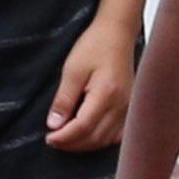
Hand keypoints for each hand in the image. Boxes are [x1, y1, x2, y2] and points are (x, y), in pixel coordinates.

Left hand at [44, 14, 135, 152]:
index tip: (49, 138)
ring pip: (106, 139)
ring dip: (84, 144)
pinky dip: (100, 140)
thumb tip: (54, 124)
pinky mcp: (129, 107)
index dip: (64, 137)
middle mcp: (121, 105)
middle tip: (53, 140)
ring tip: (66, 138)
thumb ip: (64, 99)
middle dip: (72, 144)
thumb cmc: (95, 46)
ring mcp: (128, 108)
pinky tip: (88, 135)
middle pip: (95, 137)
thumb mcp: (73, 69)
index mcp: (106, 94)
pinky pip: (116, 134)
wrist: (117, 34)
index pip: (83, 127)